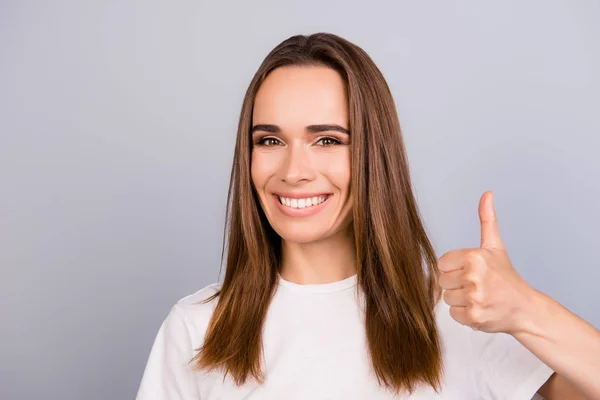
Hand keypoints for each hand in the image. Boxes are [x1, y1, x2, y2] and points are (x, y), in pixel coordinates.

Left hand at [437, 191, 534, 334]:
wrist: (525, 308)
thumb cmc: (506, 276)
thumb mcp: (495, 246)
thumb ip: (487, 220)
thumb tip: (487, 193)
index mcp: (474, 257)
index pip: (441, 264)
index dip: (454, 269)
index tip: (470, 271)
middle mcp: (473, 276)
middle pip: (442, 281)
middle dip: (456, 284)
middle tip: (477, 285)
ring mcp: (474, 298)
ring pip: (447, 298)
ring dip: (460, 300)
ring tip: (479, 297)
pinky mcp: (474, 316)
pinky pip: (453, 314)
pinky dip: (464, 314)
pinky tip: (479, 308)